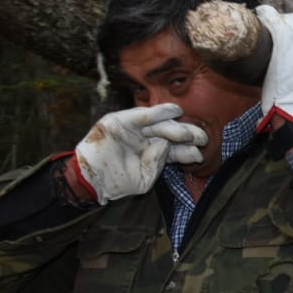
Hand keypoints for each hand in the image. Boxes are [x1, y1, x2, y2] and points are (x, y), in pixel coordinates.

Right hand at [74, 104, 207, 203]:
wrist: (91, 178)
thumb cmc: (117, 181)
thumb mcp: (144, 179)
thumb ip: (157, 164)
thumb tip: (165, 145)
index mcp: (155, 153)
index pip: (176, 149)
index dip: (188, 150)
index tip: (200, 154)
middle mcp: (148, 139)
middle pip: (172, 134)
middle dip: (188, 136)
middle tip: (201, 139)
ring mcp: (136, 130)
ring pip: (161, 125)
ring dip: (176, 127)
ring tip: (187, 134)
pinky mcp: (122, 121)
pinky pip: (143, 115)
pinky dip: (159, 112)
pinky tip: (175, 111)